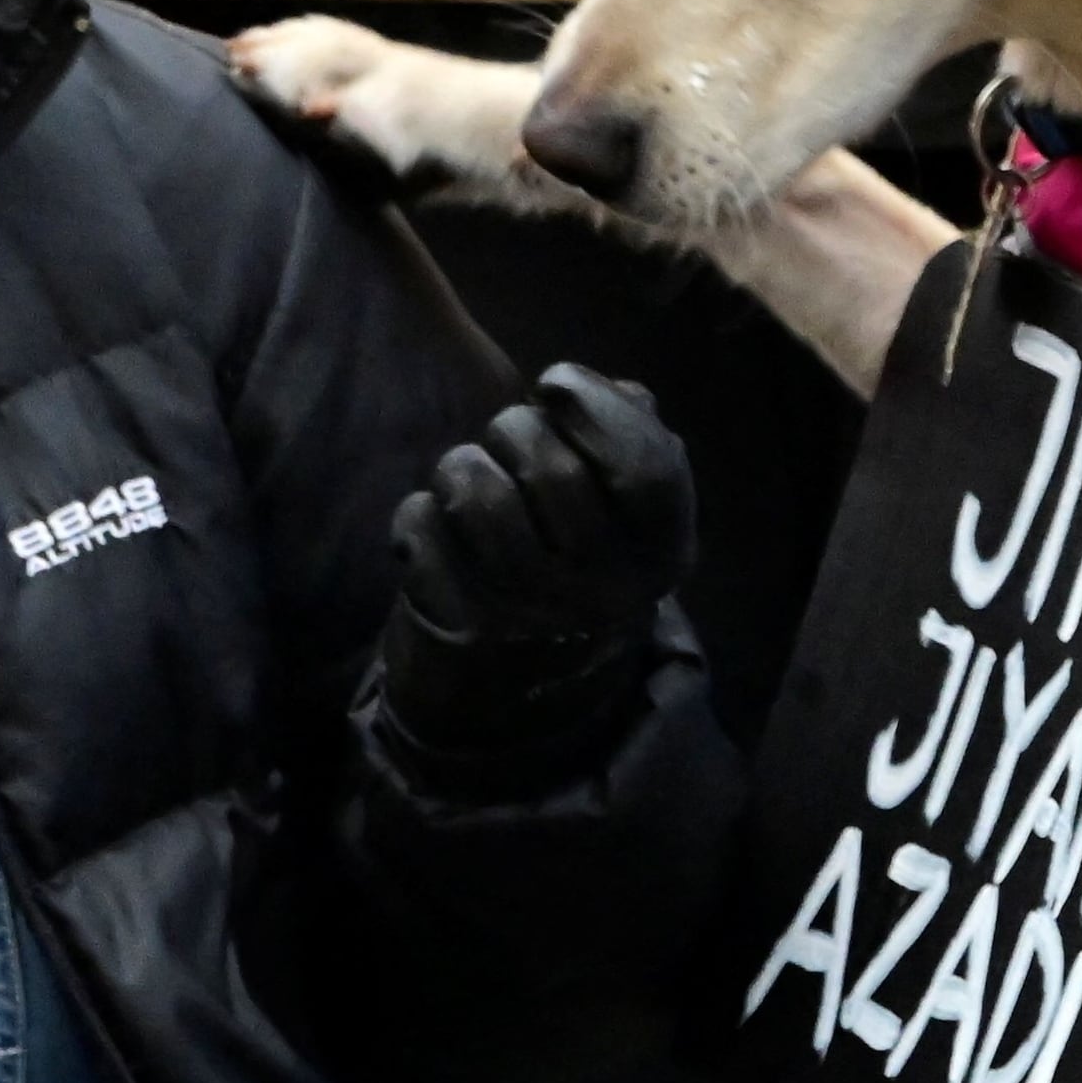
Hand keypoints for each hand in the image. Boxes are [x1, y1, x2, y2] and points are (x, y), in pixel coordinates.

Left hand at [393, 365, 692, 651]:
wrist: (518, 699)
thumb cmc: (573, 569)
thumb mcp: (626, 519)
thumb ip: (634, 441)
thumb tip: (614, 392)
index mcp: (662, 556)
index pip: (648, 471)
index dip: (597, 408)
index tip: (553, 383)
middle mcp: (606, 593)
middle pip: (552, 470)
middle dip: (514, 427)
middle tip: (508, 441)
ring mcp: (534, 616)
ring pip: (479, 493)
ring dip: (460, 466)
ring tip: (466, 480)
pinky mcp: (464, 629)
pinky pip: (423, 529)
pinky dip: (419, 515)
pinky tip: (438, 533)